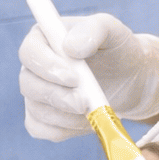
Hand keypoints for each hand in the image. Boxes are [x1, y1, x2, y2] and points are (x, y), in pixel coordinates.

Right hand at [18, 11, 158, 140]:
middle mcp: (34, 66)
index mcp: (44, 38)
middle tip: (85, 102)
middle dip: (58, 97)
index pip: (29, 52)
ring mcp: (36, 93)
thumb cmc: (118, 50)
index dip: (47, 67)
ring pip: (36, 110)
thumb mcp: (113, 31)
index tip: (74, 77)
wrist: (129, 79)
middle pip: (28, 85)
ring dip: (66, 116)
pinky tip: (86, 122)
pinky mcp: (43, 117)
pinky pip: (40, 129)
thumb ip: (93, 29)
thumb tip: (70, 47)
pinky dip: (64, 130)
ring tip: (93, 111)